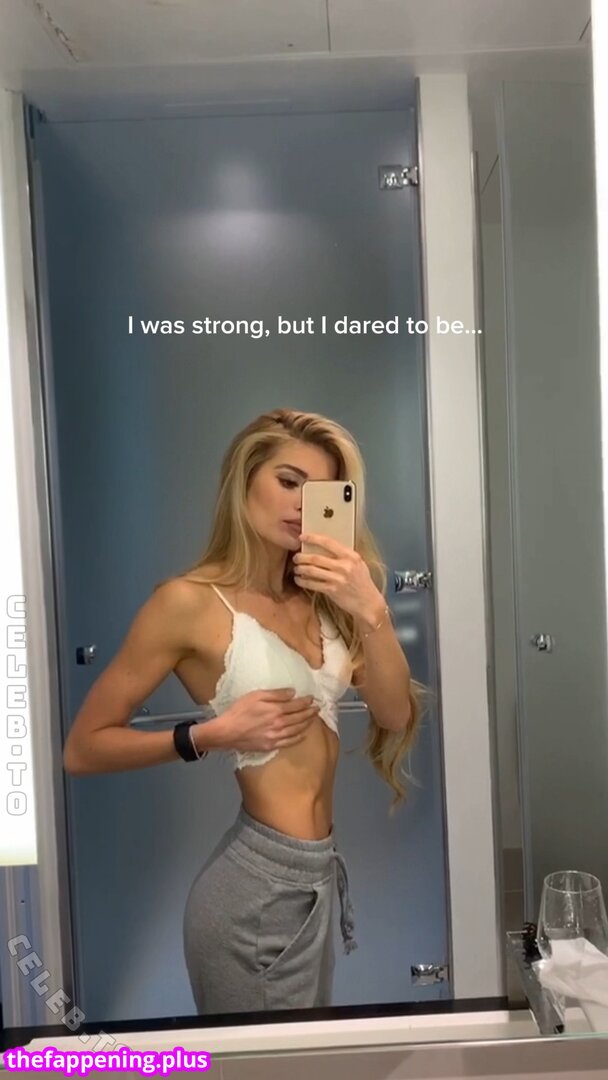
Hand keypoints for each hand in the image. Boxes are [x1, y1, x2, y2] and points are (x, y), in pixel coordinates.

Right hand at [204, 689, 319, 752]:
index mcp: (275, 710)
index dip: (306, 702)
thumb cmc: (239, 711)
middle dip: (310, 712)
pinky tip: (303, 734)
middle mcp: (279, 724)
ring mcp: (276, 736)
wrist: (227, 732)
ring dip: (307, 724)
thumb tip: (292, 693)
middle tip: (317, 708)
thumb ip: (275, 694)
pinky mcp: (271, 746)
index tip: (312, 699)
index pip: (296, 705)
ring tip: (313, 719)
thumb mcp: (255, 696)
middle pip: (299, 718)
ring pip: (297, 730)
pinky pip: (289, 742)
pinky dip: (298, 738)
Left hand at [293, 533, 383, 620]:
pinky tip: (299, 580)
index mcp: (351, 556)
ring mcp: (338, 579)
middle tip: (296, 557)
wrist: (368, 603)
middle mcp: (344, 566)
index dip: (313, 538)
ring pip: (311, 570)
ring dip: (300, 569)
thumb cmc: (362, 582)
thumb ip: (344, 556)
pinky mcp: (332, 590)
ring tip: (296, 568)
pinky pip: (312, 584)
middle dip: (302, 557)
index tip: (302, 536)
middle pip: (316, 558)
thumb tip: (325, 547)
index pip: (328, 542)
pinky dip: (303, 581)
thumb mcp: (358, 564)